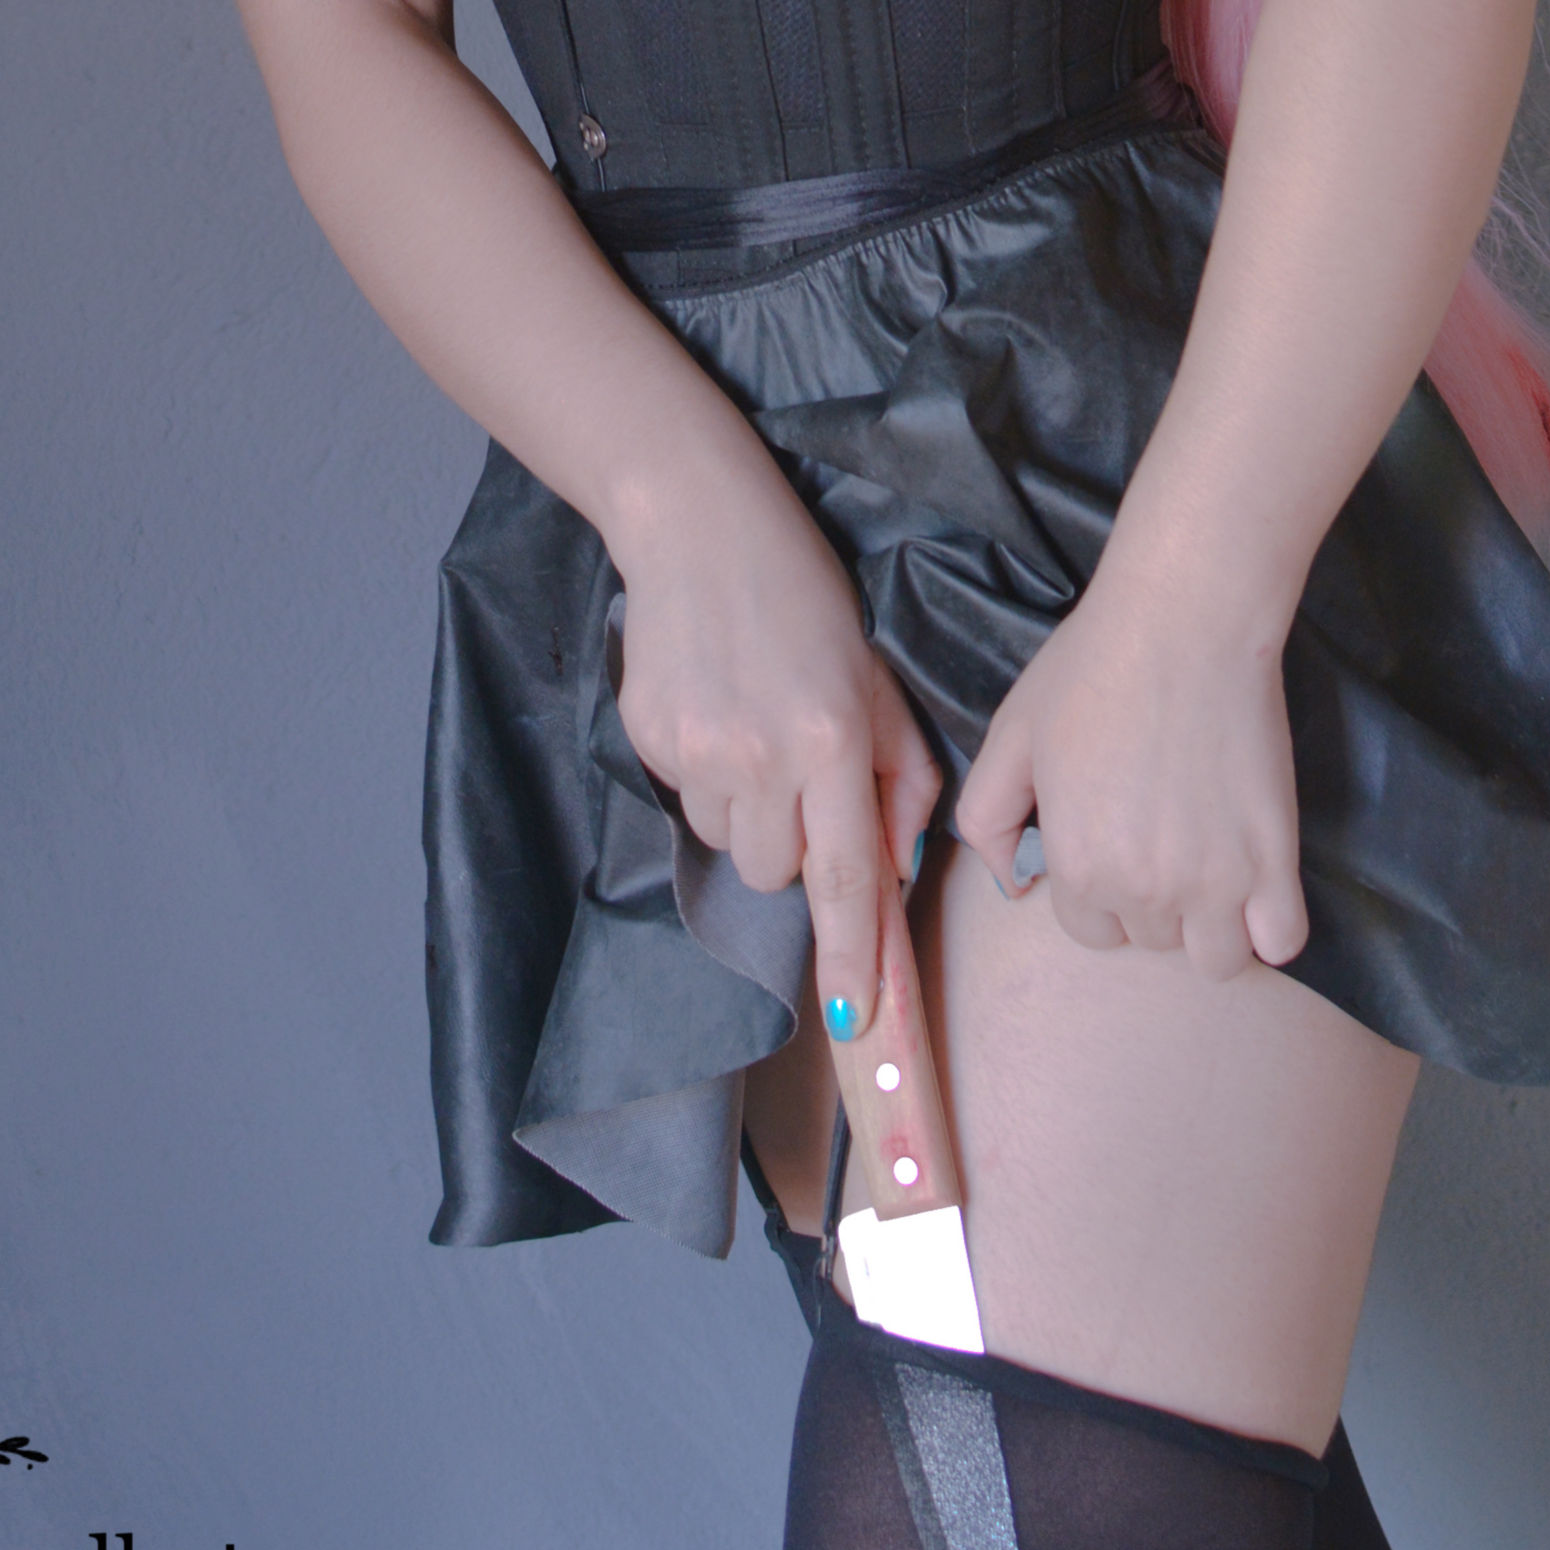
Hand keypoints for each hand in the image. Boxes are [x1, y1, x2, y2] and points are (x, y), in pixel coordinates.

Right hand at [611, 456, 942, 1042]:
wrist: (697, 529)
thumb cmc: (804, 597)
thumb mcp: (875, 677)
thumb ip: (900, 776)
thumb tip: (896, 865)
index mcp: (833, 739)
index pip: (846, 877)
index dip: (853, 956)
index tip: (856, 1020)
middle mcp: (764, 756)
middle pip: (776, 873)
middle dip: (790, 844)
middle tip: (795, 769)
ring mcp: (698, 751)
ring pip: (727, 841)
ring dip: (745, 808)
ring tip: (749, 725)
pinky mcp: (649, 739)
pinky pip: (682, 797)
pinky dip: (701, 771)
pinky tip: (712, 706)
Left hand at [953, 549, 1307, 976]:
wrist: (1184, 623)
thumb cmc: (1092, 670)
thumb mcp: (1011, 736)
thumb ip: (986, 819)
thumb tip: (1011, 886)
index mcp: (1080, 869)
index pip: (1090, 932)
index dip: (1099, 889)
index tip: (1116, 841)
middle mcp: (1147, 892)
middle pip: (1152, 941)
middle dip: (1152, 899)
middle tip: (1162, 830)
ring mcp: (1218, 883)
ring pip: (1218, 959)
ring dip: (1212, 922)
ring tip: (1209, 861)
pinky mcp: (1275, 860)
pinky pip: (1283, 942)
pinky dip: (1271, 924)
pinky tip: (1257, 882)